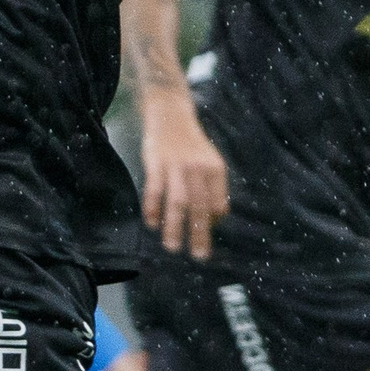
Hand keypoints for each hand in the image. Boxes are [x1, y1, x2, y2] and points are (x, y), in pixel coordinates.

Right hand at [140, 91, 229, 258]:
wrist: (170, 114)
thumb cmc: (191, 143)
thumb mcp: (210, 161)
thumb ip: (214, 187)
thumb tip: (216, 217)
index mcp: (214, 170)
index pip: (218, 203)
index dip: (212, 222)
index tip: (204, 238)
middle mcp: (197, 169)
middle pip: (199, 207)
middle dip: (199, 234)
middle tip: (199, 256)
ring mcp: (175, 166)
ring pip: (177, 202)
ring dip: (175, 227)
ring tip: (173, 248)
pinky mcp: (155, 163)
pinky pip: (154, 190)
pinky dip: (153, 208)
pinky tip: (151, 224)